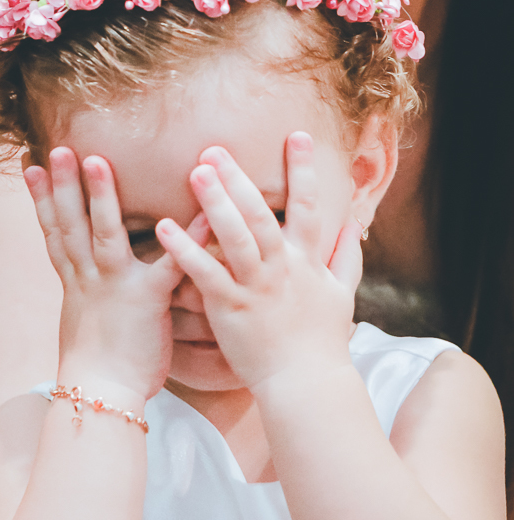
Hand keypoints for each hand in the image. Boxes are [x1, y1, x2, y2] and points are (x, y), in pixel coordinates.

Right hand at [24, 147, 202, 399]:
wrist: (100, 397)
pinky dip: (185, 239)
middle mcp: (88, 279)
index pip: (54, 233)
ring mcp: (114, 287)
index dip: (40, 199)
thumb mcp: (84, 322)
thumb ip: (88, 293)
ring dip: (98, 196)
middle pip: (70, 225)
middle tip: (57, 149)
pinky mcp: (146, 299)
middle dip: (62, 185)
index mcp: (75, 283)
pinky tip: (199, 215)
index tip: (30, 166)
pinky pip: (168, 263)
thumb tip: (86, 281)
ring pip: (102, 234)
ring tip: (94, 160)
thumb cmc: (98, 367)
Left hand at [155, 134, 361, 390]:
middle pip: (261, 214)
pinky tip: (165, 227)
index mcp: (307, 261)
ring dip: (215, 202)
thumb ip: (346, 258)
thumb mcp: (342, 296)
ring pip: (235, 236)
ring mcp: (256, 287)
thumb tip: (354, 225)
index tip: (296, 135)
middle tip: (214, 149)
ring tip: (196, 172)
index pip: (309, 207)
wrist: (306, 384)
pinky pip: (205, 273)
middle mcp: (282, 268)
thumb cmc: (322, 342)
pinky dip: (185, 249)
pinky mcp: (231, 308)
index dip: (304, 170)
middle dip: (239, 178)